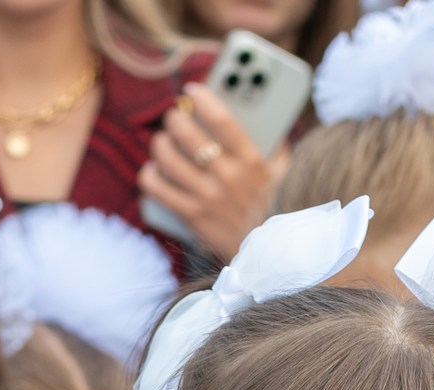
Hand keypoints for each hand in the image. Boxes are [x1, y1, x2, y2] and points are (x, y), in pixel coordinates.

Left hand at [137, 87, 280, 261]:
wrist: (269, 256)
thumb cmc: (276, 208)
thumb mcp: (284, 174)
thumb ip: (276, 144)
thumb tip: (267, 115)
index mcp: (252, 161)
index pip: (222, 120)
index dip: (203, 99)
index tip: (192, 90)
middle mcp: (228, 178)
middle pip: (188, 136)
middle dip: (175, 119)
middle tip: (174, 117)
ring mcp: (207, 198)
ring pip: (168, 159)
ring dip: (160, 144)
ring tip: (163, 142)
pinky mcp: (191, 217)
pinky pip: (157, 190)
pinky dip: (149, 176)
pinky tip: (154, 171)